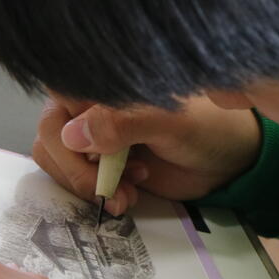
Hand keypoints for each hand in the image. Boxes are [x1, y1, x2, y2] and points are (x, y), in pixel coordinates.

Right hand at [32, 94, 261, 214]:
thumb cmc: (206, 127)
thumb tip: (73, 135)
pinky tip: (128, 196)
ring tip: (127, 194)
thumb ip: (123, 123)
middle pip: (51, 136)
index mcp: (104, 82)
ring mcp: (94, 137)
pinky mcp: (102, 165)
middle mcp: (91, 106)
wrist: (227, 159)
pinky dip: (96, 194)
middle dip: (78, 170)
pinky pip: (77, 181)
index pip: (57, 97)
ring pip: (58, 161)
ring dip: (87, 186)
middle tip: (110, 190)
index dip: (67, 133)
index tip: (95, 158)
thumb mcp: (168, 122)